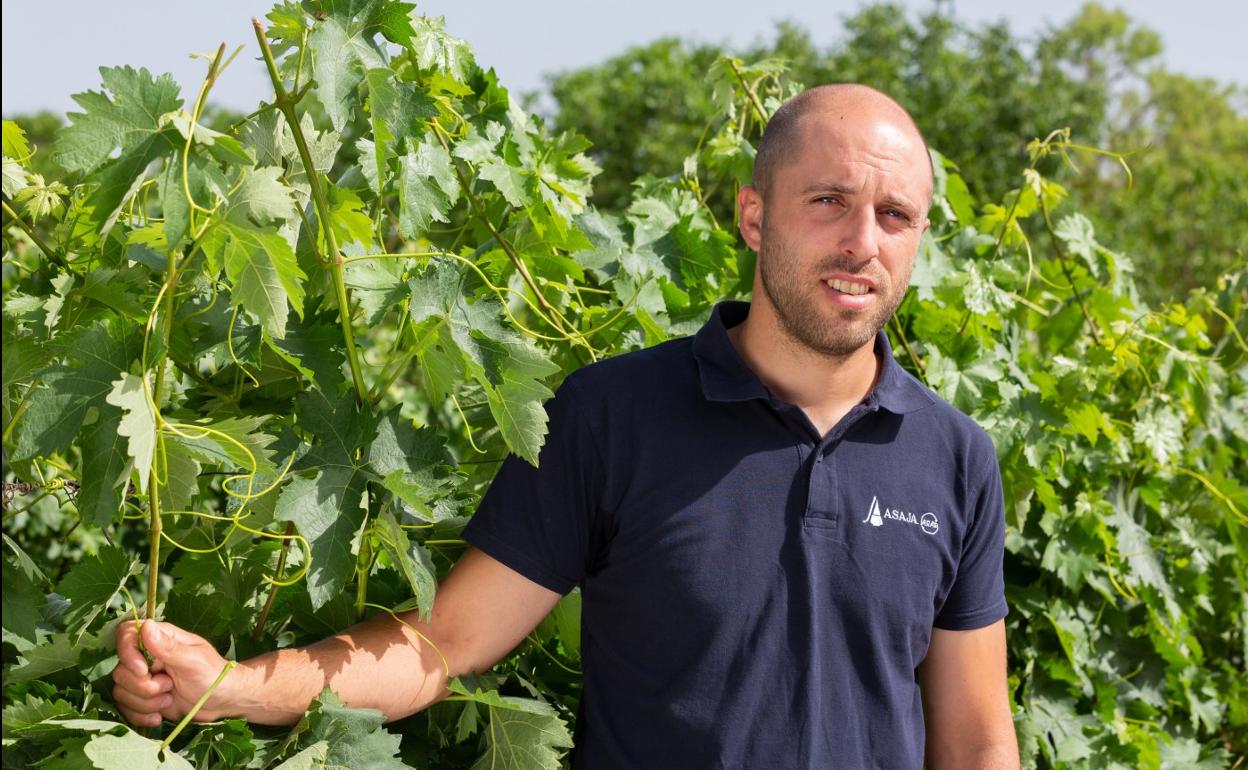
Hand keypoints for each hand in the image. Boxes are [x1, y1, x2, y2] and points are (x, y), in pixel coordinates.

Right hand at [112, 619, 233, 726]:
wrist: (222, 702)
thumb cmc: (213, 675)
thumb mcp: (194, 660)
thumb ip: (169, 647)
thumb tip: (146, 625)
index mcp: (161, 639)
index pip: (126, 634)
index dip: (127, 653)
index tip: (144, 671)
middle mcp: (147, 657)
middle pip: (121, 671)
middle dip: (144, 687)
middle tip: (169, 687)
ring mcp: (143, 679)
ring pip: (121, 692)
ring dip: (145, 702)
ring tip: (169, 700)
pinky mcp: (142, 699)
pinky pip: (124, 708)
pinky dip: (140, 716)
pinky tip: (159, 717)